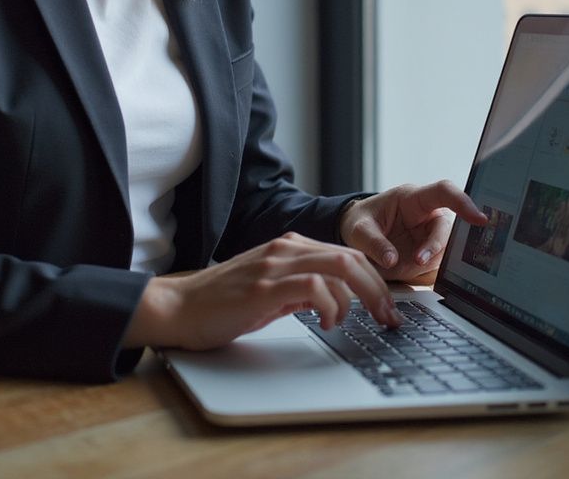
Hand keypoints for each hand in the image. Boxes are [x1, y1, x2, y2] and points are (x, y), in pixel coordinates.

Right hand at [123, 232, 402, 350]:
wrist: (180, 307)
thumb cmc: (222, 303)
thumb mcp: (270, 291)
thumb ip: (301, 289)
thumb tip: (335, 302)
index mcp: (288, 246)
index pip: (346, 253)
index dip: (374, 280)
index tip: (386, 307)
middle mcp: (284, 248)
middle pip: (350, 257)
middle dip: (378, 288)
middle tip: (388, 317)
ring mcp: (274, 265)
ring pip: (338, 266)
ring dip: (361, 297)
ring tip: (361, 321)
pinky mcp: (264, 286)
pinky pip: (313, 285)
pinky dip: (330, 304)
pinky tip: (327, 322)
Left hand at [339, 180, 487, 283]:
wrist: (354, 236)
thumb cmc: (359, 223)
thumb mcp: (358, 230)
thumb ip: (374, 243)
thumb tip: (392, 259)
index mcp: (412, 199)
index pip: (444, 192)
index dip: (464, 202)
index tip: (478, 218)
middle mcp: (427, 216)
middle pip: (448, 228)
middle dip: (437, 246)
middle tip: (418, 261)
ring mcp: (430, 237)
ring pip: (448, 250)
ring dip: (434, 263)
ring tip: (410, 267)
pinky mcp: (429, 256)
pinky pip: (440, 266)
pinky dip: (432, 274)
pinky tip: (419, 276)